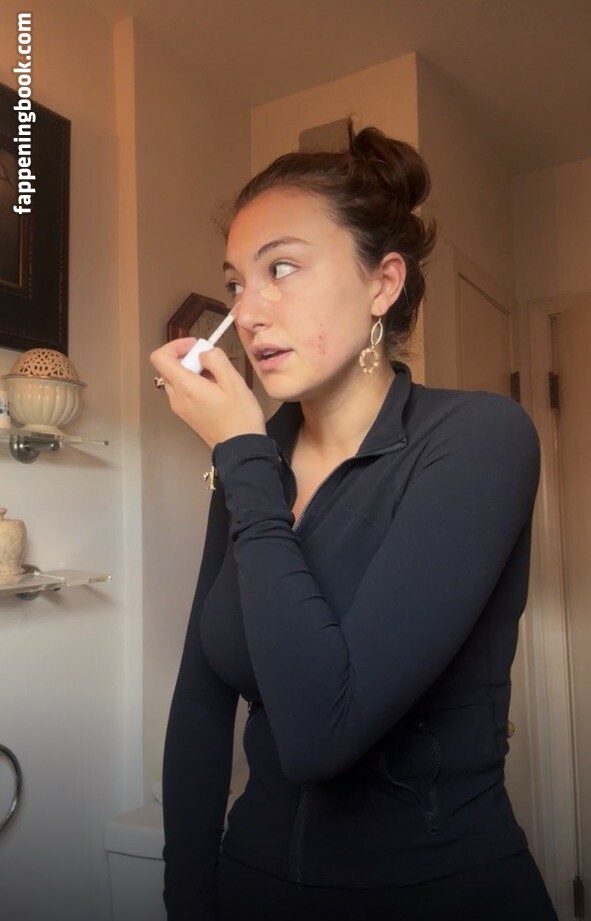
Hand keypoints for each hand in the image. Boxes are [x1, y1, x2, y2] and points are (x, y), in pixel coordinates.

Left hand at [150, 338, 265, 448]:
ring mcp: (180, 408)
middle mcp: (177, 398)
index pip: (160, 358)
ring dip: (194, 372)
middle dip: (189, 359)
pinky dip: (196, 385)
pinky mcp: (187, 415)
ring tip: (218, 379)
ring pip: (178, 380)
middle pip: (169, 368)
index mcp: (185, 387)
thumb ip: (216, 360)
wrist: (241, 449)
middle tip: (213, 363)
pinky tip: (216, 392)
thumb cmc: (240, 418)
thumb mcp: (234, 382)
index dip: (175, 346)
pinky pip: (184, 392)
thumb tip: (204, 352)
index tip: (196, 346)